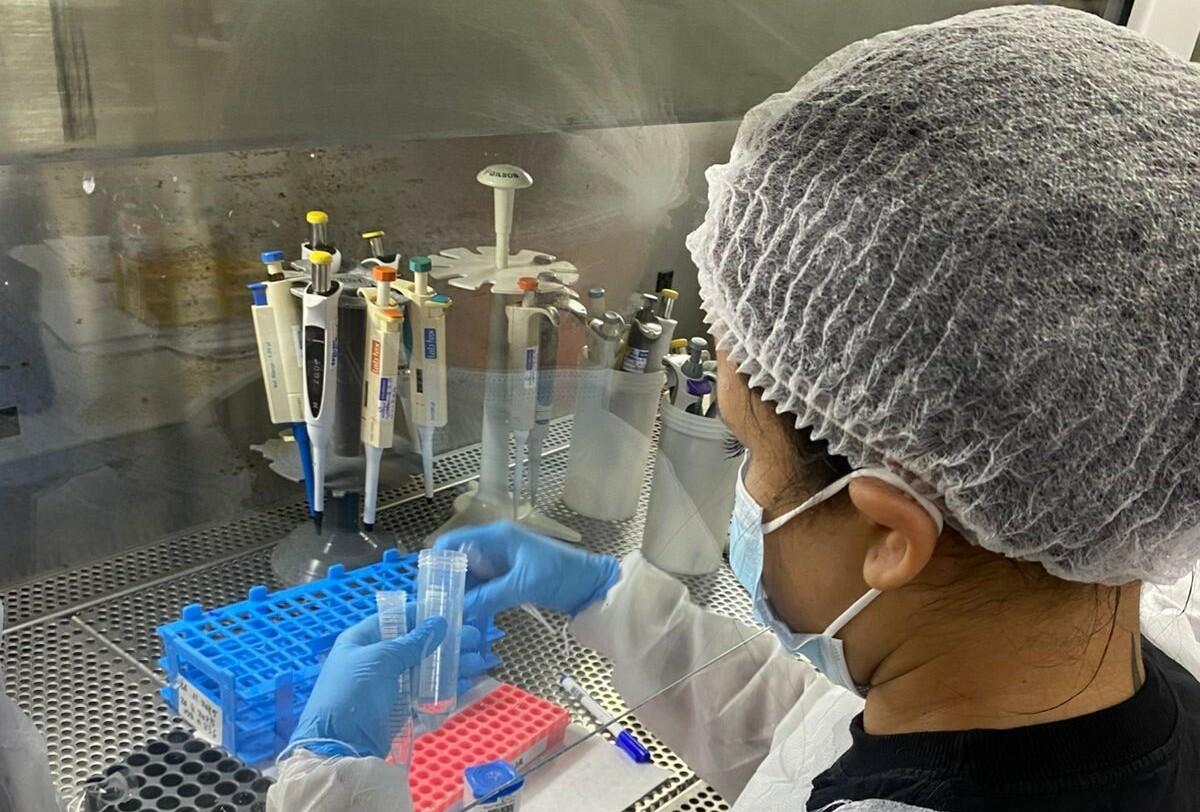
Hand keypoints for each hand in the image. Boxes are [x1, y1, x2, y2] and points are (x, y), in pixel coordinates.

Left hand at [290, 606, 505, 760]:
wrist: (340, 748)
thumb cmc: (354, 694)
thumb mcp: (381, 660)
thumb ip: (412, 642)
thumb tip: (439, 623)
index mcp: (361, 641)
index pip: (394, 618)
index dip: (421, 614)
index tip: (450, 610)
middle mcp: (375, 660)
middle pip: (415, 644)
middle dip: (444, 641)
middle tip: (475, 637)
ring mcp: (388, 685)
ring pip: (424, 668)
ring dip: (450, 663)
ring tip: (480, 658)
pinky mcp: (399, 707)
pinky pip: (426, 691)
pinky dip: (445, 686)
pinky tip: (467, 681)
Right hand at [434, 521, 619, 617]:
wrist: (592, 585)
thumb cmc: (562, 575)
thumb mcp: (523, 585)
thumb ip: (489, 597)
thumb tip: (458, 611)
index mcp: (497, 536)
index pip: (455, 541)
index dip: (438, 561)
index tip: (428, 586)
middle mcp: (496, 545)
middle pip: (460, 561)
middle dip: (448, 582)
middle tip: (435, 608)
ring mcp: (503, 562)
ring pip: (471, 577)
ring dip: (461, 594)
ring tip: (448, 616)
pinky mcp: (510, 578)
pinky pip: (484, 587)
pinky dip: (476, 599)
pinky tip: (468, 616)